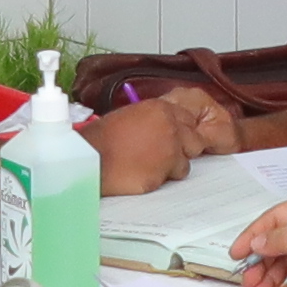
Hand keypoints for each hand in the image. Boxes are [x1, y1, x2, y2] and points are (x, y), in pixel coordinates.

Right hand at [89, 89, 211, 199]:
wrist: (91, 157)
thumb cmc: (103, 138)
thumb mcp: (131, 116)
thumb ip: (155, 120)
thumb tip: (167, 128)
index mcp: (161, 109)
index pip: (189, 119)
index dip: (181, 131)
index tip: (174, 139)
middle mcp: (170, 126)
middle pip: (194, 141)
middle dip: (181, 149)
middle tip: (160, 155)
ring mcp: (170, 149)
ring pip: (186, 163)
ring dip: (171, 166)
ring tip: (148, 165)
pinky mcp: (165, 171)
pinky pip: (172, 177)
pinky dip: (161, 178)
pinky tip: (143, 173)